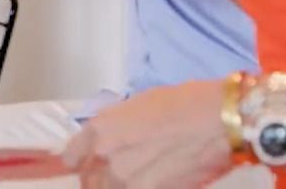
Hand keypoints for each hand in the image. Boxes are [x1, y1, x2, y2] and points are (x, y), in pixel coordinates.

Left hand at [63, 80, 232, 187]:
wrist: (213, 120)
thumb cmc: (178, 105)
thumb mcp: (135, 108)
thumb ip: (115, 129)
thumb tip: (109, 144)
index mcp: (100, 128)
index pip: (72, 156)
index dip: (73, 164)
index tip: (75, 167)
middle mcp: (106, 154)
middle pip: (89, 182)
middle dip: (95, 183)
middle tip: (104, 180)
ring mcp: (127, 178)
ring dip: (115, 187)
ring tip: (129, 182)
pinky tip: (150, 182)